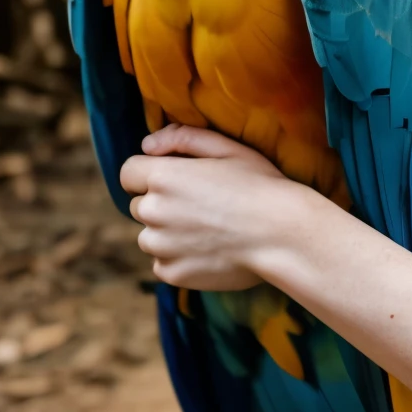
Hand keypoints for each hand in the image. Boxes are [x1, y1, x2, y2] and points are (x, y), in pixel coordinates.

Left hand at [120, 124, 295, 291]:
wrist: (282, 234)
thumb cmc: (259, 185)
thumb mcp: (228, 148)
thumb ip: (183, 138)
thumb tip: (147, 144)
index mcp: (164, 176)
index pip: (129, 172)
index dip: (151, 171)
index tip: (177, 177)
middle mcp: (153, 212)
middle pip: (140, 204)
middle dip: (163, 201)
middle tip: (204, 202)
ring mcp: (160, 246)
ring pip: (150, 235)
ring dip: (168, 231)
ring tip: (209, 227)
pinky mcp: (171, 273)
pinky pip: (163, 261)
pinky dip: (179, 256)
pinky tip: (211, 247)